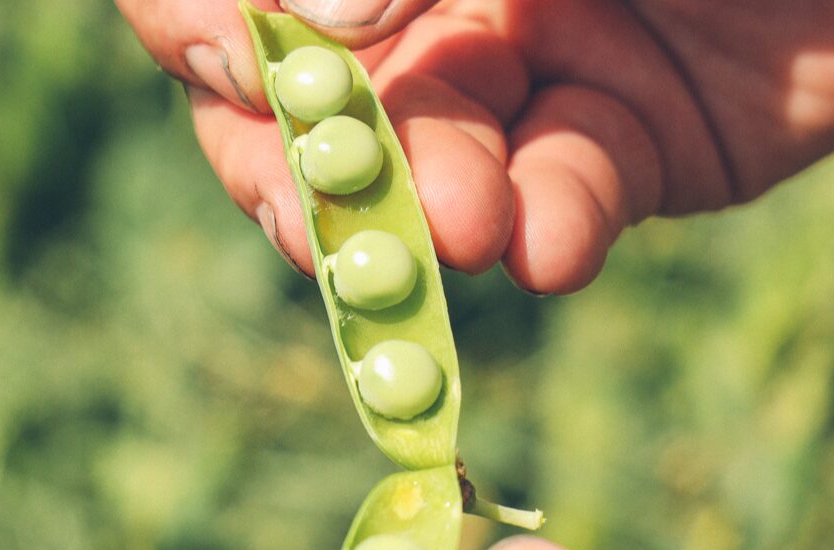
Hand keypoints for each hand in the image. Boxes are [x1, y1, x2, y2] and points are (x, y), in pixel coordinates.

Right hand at [112, 0, 833, 292]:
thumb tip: (316, 24)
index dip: (198, 26)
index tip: (246, 48)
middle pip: (292, 106)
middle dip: (296, 162)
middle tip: (321, 208)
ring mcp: (525, 75)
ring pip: (419, 176)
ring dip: (417, 214)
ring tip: (459, 225)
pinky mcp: (635, 151)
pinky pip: (564, 202)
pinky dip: (548, 227)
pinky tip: (546, 241)